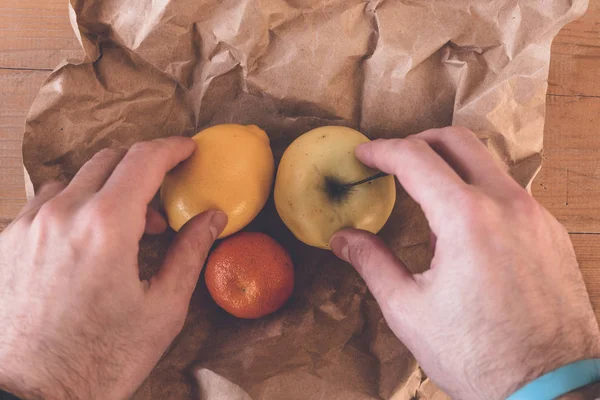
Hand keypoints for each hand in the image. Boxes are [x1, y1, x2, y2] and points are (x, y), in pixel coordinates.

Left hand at [0, 137, 226, 399]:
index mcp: (107, 227)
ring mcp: (28, 226)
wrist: (31, 395)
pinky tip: (85, 241)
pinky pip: (46, 203)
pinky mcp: (7, 242)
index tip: (187, 150)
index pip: (144, 159)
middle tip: (161, 202)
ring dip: (106, 189)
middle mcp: (62, 214)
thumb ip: (190, 252)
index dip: (172, 148)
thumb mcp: (162, 309)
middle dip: (142, 169)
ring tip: (122, 228)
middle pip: (109, 159)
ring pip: (75, 179)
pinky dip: (74, 206)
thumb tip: (213, 218)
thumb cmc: (101, 359)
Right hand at [330, 127, 599, 399]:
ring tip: (425, 196)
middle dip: (418, 141)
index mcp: (466, 219)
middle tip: (393, 159)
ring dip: (450, 166)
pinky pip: (509, 192)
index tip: (364, 156)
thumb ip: (372, 263)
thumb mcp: (409, 309)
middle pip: (457, 140)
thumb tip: (343, 239)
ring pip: (487, 163)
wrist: (551, 388)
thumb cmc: (477, 356)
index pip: (415, 158)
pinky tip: (464, 227)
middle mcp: (507, 204)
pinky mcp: (550, 232)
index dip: (382, 151)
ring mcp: (536, 215)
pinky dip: (478, 192)